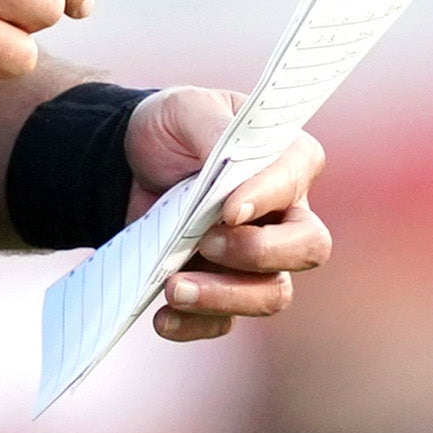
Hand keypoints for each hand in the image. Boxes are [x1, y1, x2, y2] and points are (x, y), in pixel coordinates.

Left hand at [125, 87, 329, 341]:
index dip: (267, 197)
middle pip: (309, 248)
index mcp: (287, 160)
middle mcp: (286, 214)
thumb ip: (212, 127)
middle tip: (206, 241)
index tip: (227, 210)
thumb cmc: (171, 129)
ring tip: (173, 288)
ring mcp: (258, 259)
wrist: (124, 166)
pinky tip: (162, 317)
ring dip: (224, 298)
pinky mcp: (223, 288)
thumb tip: (230, 163)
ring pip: (271, 294)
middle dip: (259, 253)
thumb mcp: (185, 108)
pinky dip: (195, 324)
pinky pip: (224, 321)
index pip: (295, 180)